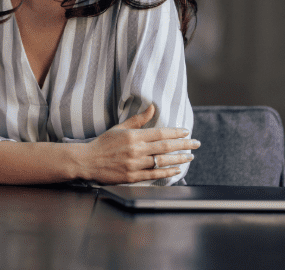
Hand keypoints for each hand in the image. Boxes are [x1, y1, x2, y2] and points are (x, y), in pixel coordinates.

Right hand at [75, 104, 198, 183]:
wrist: (87, 161)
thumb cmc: (103, 143)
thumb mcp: (119, 128)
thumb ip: (138, 119)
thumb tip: (152, 107)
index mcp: (133, 136)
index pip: (160, 133)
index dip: (175, 132)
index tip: (187, 132)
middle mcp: (136, 150)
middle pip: (165, 147)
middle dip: (184, 145)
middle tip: (196, 143)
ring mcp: (135, 165)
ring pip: (162, 161)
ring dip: (179, 159)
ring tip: (190, 156)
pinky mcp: (132, 177)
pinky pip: (155, 175)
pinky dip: (167, 172)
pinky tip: (177, 170)